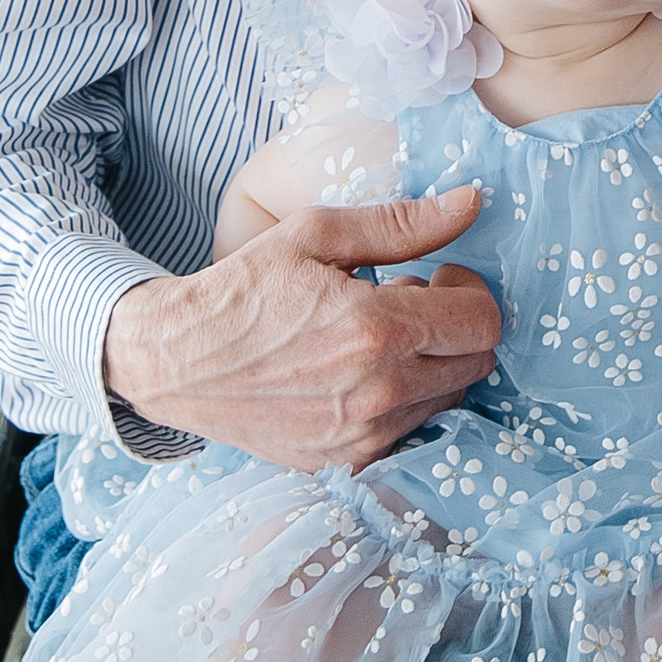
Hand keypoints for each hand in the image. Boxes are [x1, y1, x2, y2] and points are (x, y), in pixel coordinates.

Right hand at [102, 187, 501, 463]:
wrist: (177, 361)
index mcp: (378, 331)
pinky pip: (408, 430)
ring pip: (447, 400)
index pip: (483, 323)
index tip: (436, 275)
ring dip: (430, 364)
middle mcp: (378, 393)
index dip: (470, 291)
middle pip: (476, 365)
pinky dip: (402, 400)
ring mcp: (361, 435)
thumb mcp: (317, 234)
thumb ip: (404, 223)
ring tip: (376, 336)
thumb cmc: (245, 288)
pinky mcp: (343, 459)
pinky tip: (359, 372)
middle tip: (406, 302)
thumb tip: (473, 202)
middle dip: (456, 327)